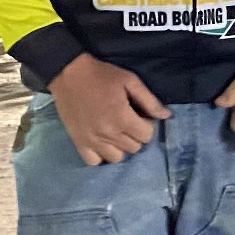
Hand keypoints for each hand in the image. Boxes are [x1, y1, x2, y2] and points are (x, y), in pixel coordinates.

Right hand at [48, 53, 169, 165]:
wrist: (68, 73)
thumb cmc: (101, 75)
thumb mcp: (130, 81)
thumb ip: (149, 100)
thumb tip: (166, 116)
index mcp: (122, 118)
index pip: (147, 136)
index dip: (147, 125)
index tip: (140, 116)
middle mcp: (108, 133)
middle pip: (134, 148)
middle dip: (135, 135)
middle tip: (127, 122)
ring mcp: (92, 140)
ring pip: (117, 158)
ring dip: (120, 146)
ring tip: (115, 133)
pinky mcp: (79, 142)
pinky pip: (94, 161)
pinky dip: (100, 155)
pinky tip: (102, 143)